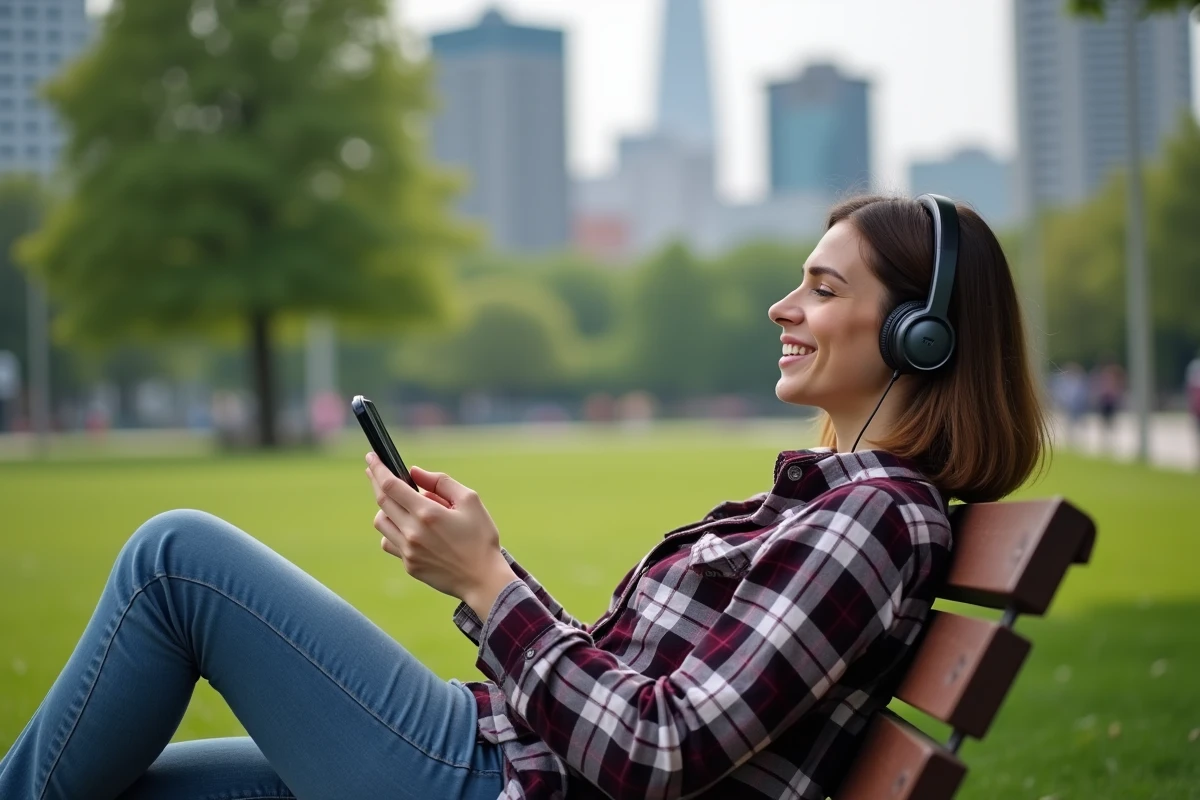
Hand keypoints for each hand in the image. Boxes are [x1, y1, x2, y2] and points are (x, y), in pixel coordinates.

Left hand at [365, 454, 516, 616]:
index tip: (371, 458)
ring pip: (381, 523)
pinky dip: (393, 530)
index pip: (391, 486)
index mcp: (427, 513)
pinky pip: (389, 542)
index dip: (378, 469)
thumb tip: (414, 472)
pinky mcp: (409, 565)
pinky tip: (407, 527)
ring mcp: (408, 551)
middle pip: (382, 502)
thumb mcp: (470, 501)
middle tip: (373, 471)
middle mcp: (413, 532)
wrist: (483, 579)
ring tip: (400, 503)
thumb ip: (441, 482)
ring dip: (385, 508)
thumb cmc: (481, 537)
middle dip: (375, 482)